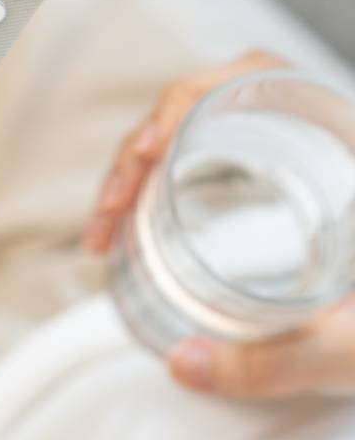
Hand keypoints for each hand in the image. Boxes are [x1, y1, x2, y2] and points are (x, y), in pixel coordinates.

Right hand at [85, 50, 354, 398]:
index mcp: (340, 144)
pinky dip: (164, 184)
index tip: (143, 153)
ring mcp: (292, 165)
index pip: (251, 76)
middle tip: (108, 209)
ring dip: (144, 168)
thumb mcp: (352, 349)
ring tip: (113, 217)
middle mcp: (313, 141)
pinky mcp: (280, 193)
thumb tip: (181, 363)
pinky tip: (148, 219)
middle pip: (207, 102)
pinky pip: (210, 165)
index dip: (183, 101)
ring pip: (200, 134)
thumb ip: (273, 363)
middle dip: (139, 148)